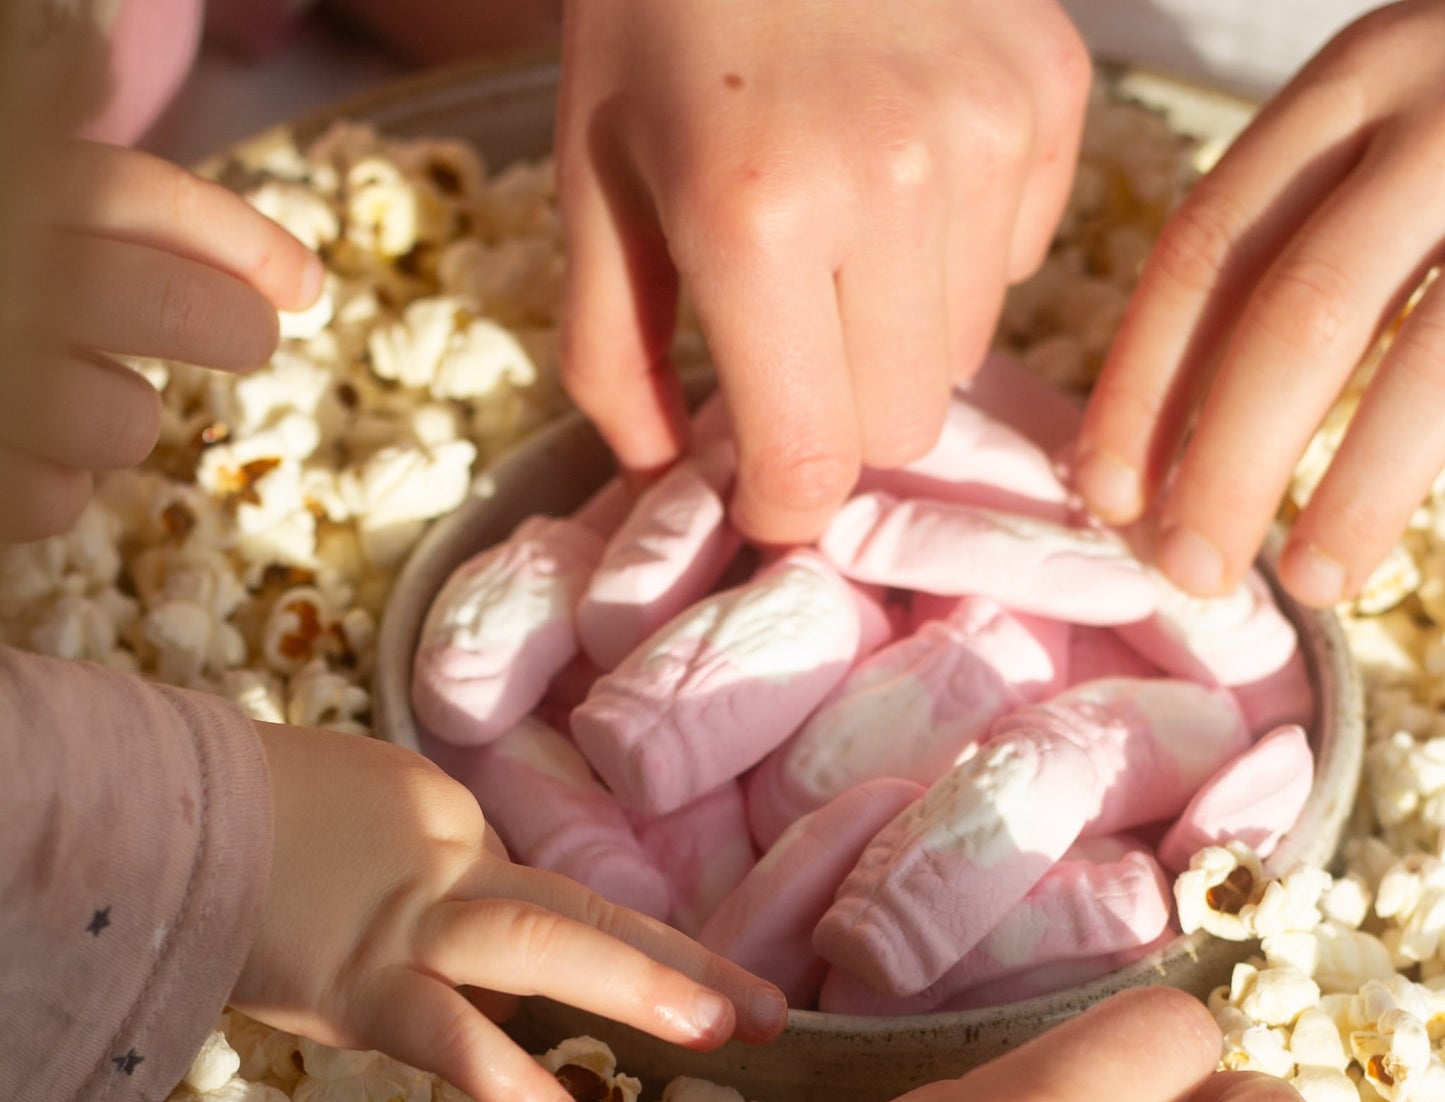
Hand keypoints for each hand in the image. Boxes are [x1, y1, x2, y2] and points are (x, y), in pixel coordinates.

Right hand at [0, 139, 321, 541]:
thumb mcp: (1, 201)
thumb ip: (53, 175)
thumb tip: (149, 135)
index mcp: (6, 197)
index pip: (137, 198)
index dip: (240, 240)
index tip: (306, 283)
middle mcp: (2, 284)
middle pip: (165, 304)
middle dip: (227, 325)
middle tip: (249, 338)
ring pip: (119, 420)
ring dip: (121, 418)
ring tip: (79, 399)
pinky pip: (48, 501)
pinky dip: (49, 487)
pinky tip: (17, 454)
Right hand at [234, 722, 787, 1101]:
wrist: (156, 803)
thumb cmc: (245, 816)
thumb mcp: (353, 823)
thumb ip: (415, 869)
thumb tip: (461, 944)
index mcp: (451, 830)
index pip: (541, 894)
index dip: (607, 949)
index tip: (663, 984)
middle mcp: (450, 864)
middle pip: (585, 910)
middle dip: (682, 962)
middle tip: (769, 1006)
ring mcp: (411, 920)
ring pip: (542, 941)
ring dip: (641, 985)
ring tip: (728, 1027)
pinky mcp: (358, 978)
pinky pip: (439, 1028)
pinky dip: (500, 1075)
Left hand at [555, 0, 1090, 543]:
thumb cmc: (653, 19)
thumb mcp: (590, 190)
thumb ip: (615, 360)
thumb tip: (671, 480)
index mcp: (756, 220)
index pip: (815, 461)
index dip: (786, 506)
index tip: (762, 492)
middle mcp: (894, 185)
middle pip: (900, 425)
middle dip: (836, 419)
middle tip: (786, 349)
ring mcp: (990, 134)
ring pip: (961, 352)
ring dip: (894, 336)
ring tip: (839, 236)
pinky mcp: (1051, 92)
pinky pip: (1017, 262)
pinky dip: (957, 256)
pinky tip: (900, 174)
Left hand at [1075, 0, 1444, 608]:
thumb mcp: (1388, 136)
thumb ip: (1293, 247)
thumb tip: (1166, 444)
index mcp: (1356, 81)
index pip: (1206, 251)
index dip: (1143, 386)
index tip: (1104, 492)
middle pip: (1298, 312)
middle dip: (1228, 460)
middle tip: (1188, 568)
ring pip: (1427, 360)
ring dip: (1355, 490)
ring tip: (1308, 582)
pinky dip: (1434, 459)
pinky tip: (1395, 532)